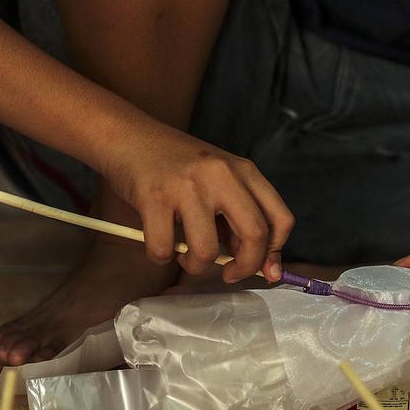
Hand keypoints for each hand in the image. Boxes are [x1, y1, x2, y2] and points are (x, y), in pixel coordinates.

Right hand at [101, 119, 293, 282]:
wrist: (128, 135)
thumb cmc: (176, 166)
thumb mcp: (219, 179)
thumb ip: (240, 215)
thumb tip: (265, 267)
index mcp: (243, 170)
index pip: (281, 219)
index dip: (275, 252)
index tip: (263, 268)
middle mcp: (221, 175)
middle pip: (255, 236)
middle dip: (245, 267)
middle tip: (228, 274)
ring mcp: (187, 186)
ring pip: (207, 251)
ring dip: (195, 267)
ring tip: (185, 257)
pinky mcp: (153, 197)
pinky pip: (164, 250)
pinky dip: (161, 256)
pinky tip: (158, 242)